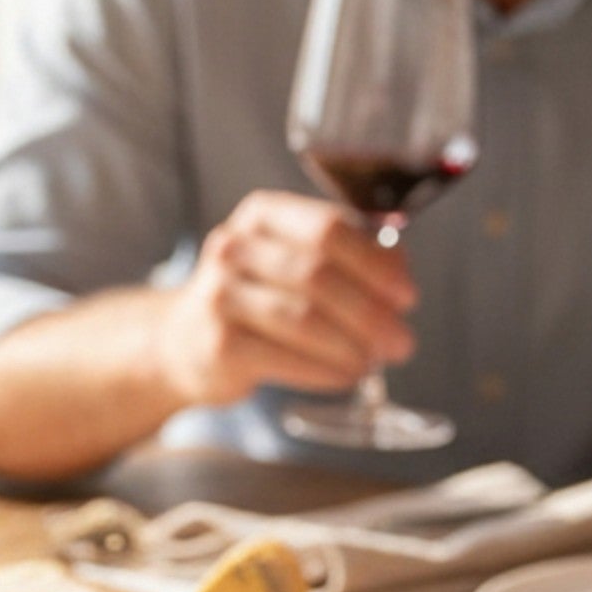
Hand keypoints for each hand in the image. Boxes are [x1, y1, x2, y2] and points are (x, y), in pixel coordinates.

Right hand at [155, 191, 415, 406]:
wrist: (184, 341)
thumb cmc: (255, 298)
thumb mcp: (292, 262)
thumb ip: (346, 259)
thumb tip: (400, 276)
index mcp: (263, 215)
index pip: (329, 229)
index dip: (376, 264)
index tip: (407, 296)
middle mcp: (235, 247)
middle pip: (319, 275)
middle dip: (371, 313)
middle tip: (401, 342)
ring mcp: (221, 295)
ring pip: (305, 319)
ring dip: (352, 346)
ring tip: (376, 362)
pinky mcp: (220, 344)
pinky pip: (287, 359)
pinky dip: (326, 370)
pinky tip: (347, 376)